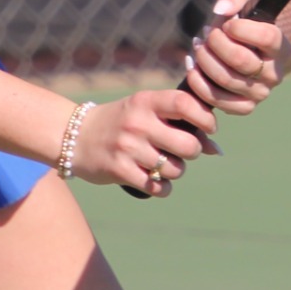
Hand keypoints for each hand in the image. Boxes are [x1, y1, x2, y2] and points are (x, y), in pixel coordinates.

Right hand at [71, 89, 218, 195]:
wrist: (74, 136)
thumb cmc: (121, 122)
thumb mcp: (145, 112)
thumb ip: (178, 122)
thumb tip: (215, 149)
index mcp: (145, 101)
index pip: (185, 103)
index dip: (205, 118)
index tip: (208, 128)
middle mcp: (137, 123)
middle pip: (188, 145)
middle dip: (192, 151)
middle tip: (182, 150)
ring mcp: (127, 147)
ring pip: (175, 169)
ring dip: (175, 171)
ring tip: (163, 164)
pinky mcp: (119, 170)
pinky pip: (157, 188)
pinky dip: (162, 188)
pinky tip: (155, 180)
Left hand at [181, 0, 285, 115]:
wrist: (245, 49)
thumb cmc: (243, 23)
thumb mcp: (243, 4)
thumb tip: (221, 9)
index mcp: (282, 47)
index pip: (267, 38)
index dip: (242, 28)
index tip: (227, 23)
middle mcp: (275, 73)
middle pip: (241, 60)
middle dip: (216, 43)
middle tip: (205, 33)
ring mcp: (261, 93)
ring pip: (226, 79)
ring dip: (204, 60)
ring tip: (197, 45)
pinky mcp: (244, 107)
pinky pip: (217, 100)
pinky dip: (198, 82)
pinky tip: (191, 65)